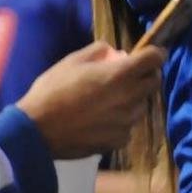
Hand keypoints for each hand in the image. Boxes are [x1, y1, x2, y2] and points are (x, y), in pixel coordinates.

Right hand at [17, 41, 164, 159]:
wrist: (36, 130)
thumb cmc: (52, 90)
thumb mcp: (72, 60)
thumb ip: (99, 51)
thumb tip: (115, 54)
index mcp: (120, 74)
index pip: (155, 58)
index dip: (154, 53)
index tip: (149, 53)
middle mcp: (129, 98)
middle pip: (154, 82)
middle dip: (146, 75)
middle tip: (128, 75)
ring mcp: (125, 122)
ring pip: (141, 105)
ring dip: (133, 99)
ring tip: (110, 99)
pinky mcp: (118, 141)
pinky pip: (128, 126)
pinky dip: (121, 121)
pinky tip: (102, 120)